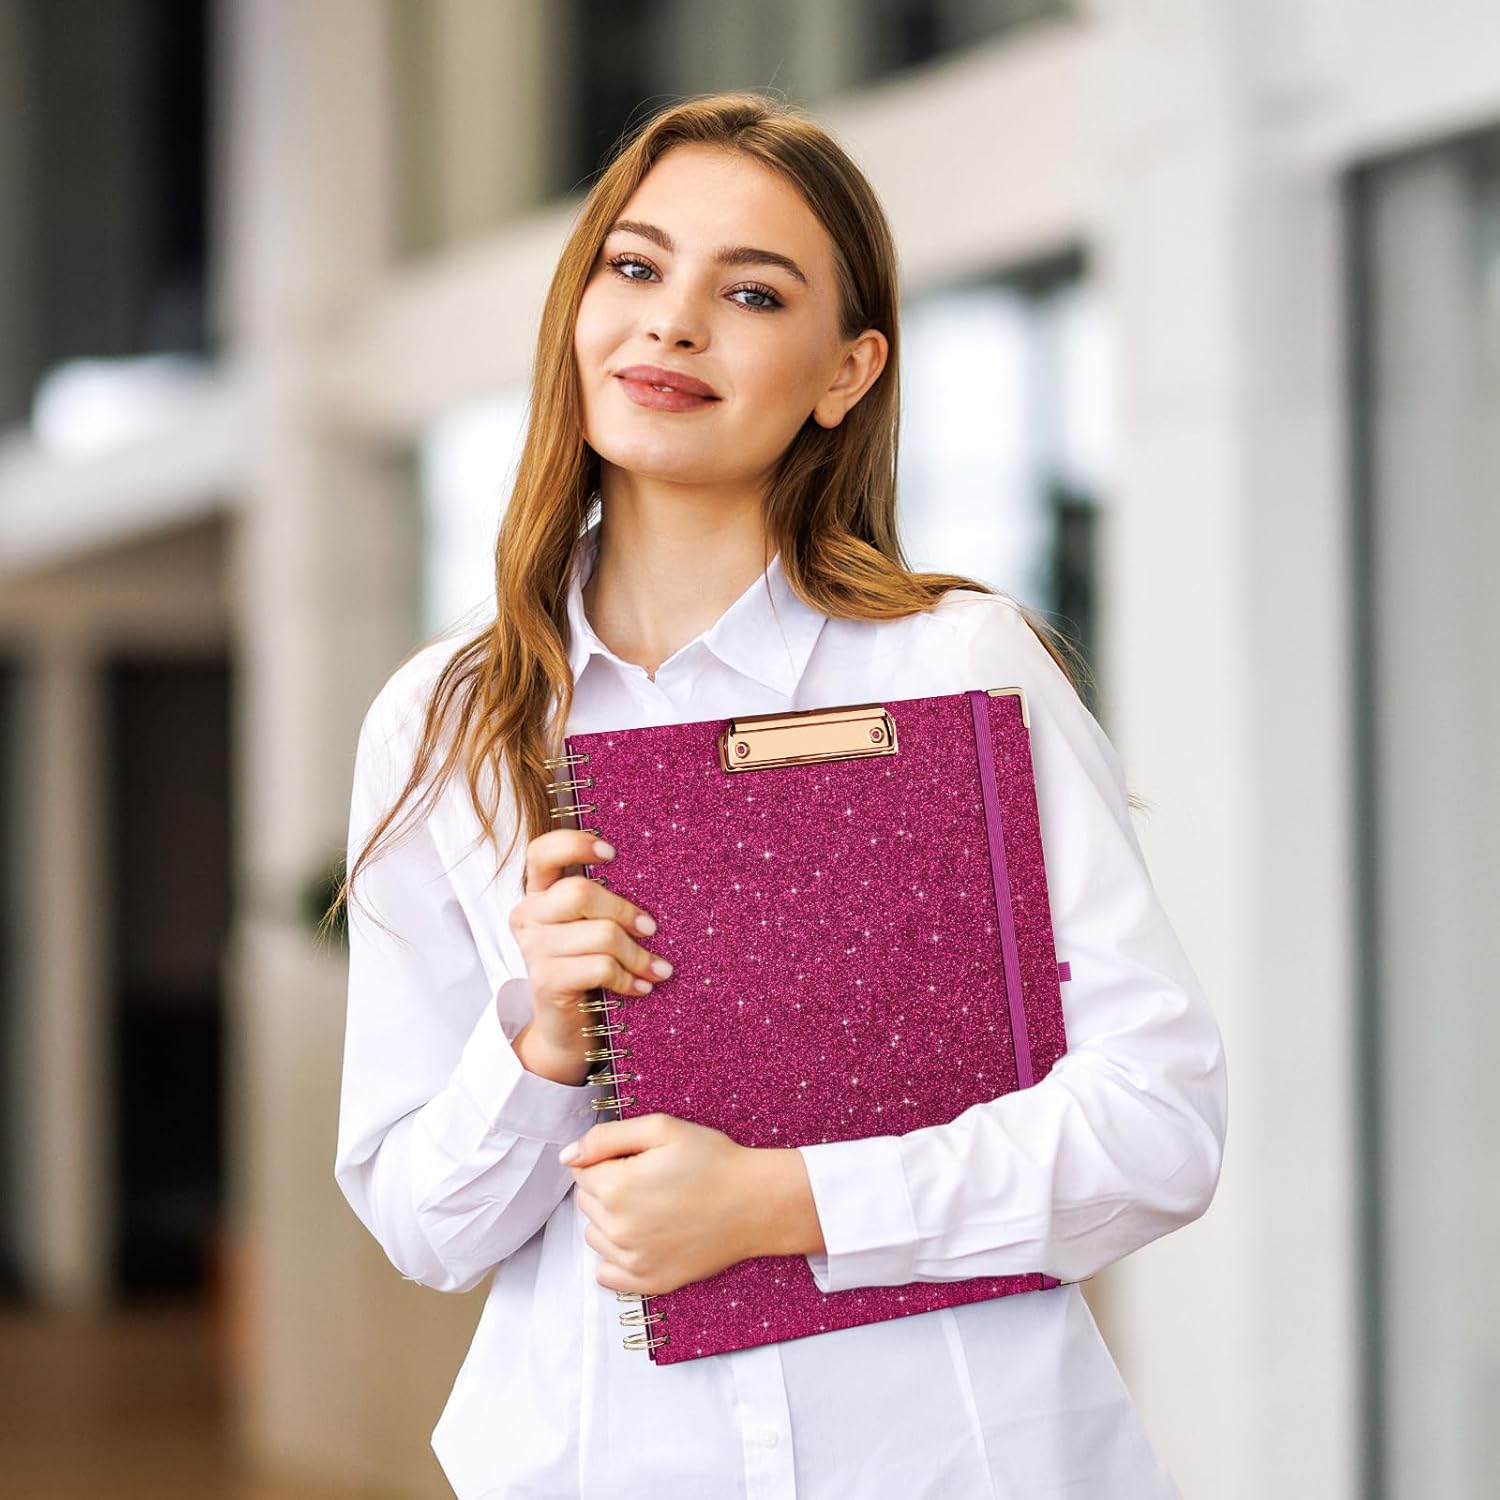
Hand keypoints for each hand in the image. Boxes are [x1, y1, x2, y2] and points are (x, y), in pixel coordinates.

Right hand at [507, 829, 672, 1082]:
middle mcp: (528, 916)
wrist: (569, 1030)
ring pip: (600, 934)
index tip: (611, 853)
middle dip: (625, 911)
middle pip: (580, 893)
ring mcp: (532, 950)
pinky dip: (629, 978)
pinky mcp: (545, 981)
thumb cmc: (590, 970)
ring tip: (658, 969)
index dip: (575, 844)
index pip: (542, 852)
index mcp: (539, 894)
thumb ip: (605, 903)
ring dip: (637, 955)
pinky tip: (641, 987)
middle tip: (651, 928)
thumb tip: (656, 879)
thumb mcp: (594, 929)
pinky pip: (600, 967)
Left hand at [562, 1114, 774, 1295]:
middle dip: (608, 1186)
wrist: (756, 1203)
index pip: (581, 1170)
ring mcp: (632, 1260)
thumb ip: (607, 1137)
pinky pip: (606, 1273)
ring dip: (611, 1219)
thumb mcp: (662, 1129)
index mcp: (616, 1188)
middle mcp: (617, 1229)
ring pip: (594, 1234)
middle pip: (586, 1201)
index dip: (608, 1158)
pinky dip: (616, 1255)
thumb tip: (568, 1156)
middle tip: (650, 1178)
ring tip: (651, 1206)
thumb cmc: (712, 1160)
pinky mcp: (648, 1282)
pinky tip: (643, 1237)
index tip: (638, 1158)